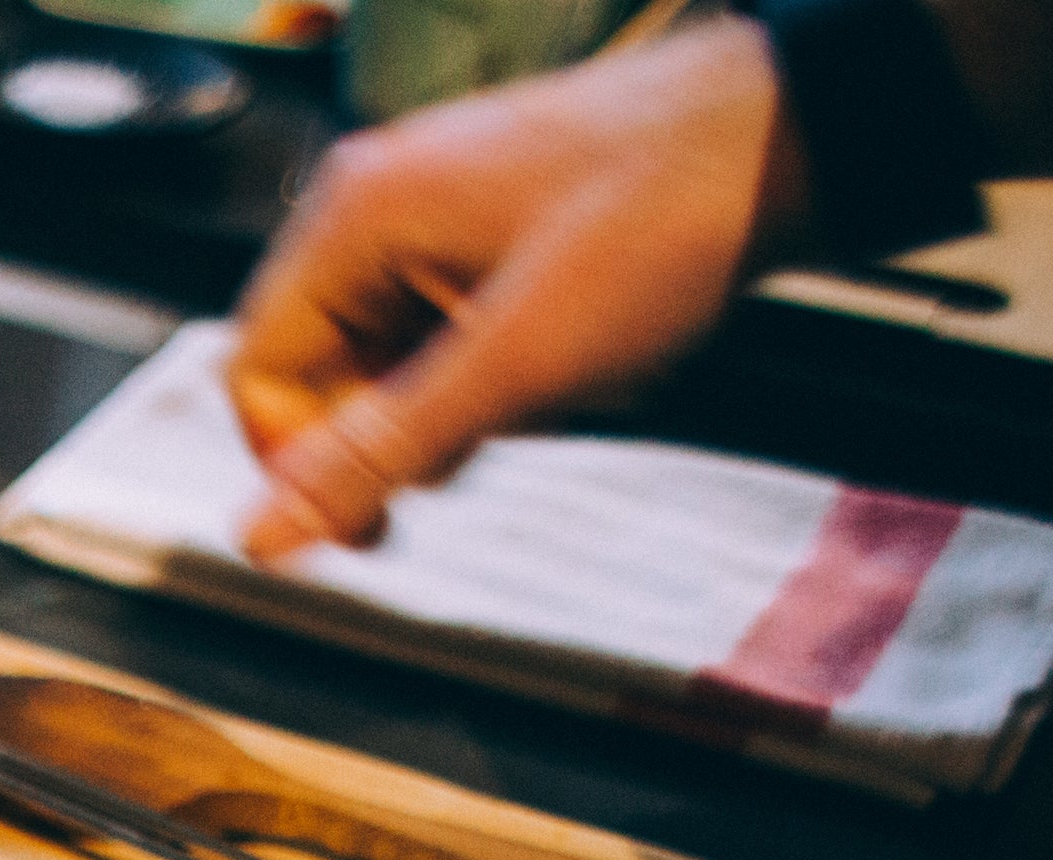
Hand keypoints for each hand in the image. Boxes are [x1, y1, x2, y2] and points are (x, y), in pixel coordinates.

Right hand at [226, 19, 802, 561]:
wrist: (796, 127)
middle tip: (492, 442)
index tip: (374, 521)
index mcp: (354, 215)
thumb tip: (256, 540)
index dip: (299, 460)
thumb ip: (377, 454)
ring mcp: (437, 208)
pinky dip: (499, 365)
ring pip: (392, 356)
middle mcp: (378, 202)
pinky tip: (575, 354)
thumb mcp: (514, 361)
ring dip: (459, 402)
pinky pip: (451, 327)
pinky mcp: (492, 224)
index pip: (257, 371)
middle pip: (322, 367)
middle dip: (396, 429)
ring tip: (555, 379)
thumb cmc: (659, 220)